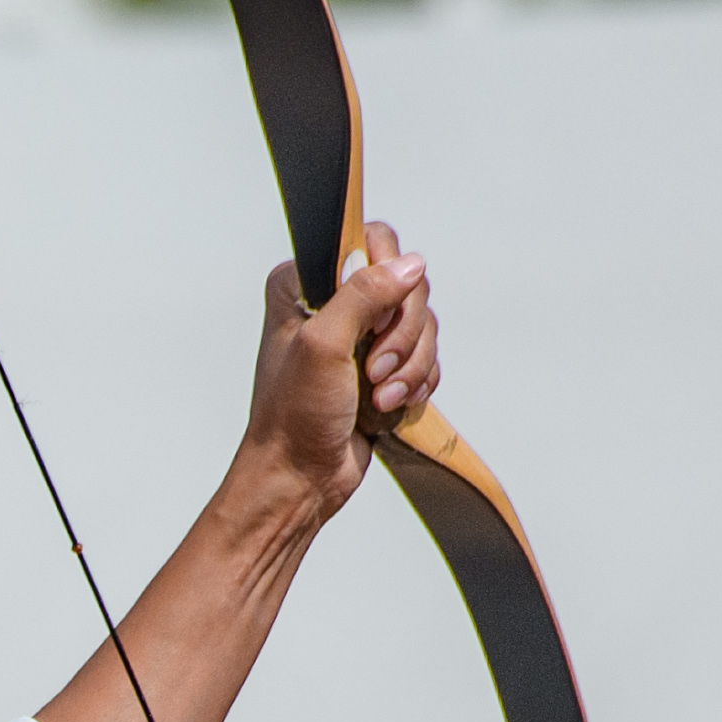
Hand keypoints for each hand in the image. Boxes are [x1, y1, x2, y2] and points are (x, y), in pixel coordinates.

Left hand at [238, 225, 436, 522]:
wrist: (301, 477)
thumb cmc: (295, 416)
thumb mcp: (323, 345)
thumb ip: (364, 295)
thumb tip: (411, 263)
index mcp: (306, 283)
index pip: (372, 243)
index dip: (386, 282)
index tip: (374, 324)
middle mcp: (335, 301)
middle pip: (407, 285)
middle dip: (402, 336)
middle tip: (373, 371)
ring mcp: (362, 335)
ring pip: (423, 324)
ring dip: (409, 366)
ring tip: (378, 399)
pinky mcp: (383, 366)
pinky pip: (426, 357)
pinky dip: (416, 383)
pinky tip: (389, 407)